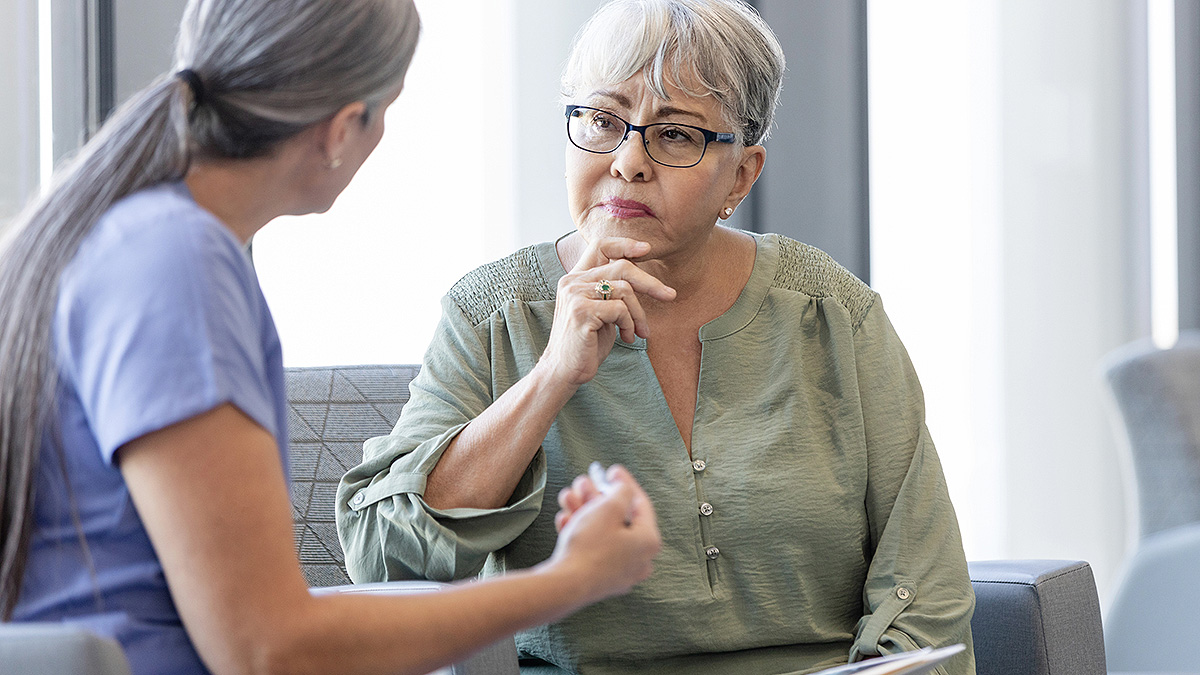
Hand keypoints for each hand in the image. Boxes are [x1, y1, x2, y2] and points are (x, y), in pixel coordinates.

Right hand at [539, 237, 675, 386]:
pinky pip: (620, 309)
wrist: (564, 371)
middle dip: (650, 282)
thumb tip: (644, 277)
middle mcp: (572, 281)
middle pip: (621, 266)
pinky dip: (630, 324)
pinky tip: (627, 338)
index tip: (647, 249)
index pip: (600, 245)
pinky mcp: (581, 312)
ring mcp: (575, 295)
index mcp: (575, 278)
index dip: (625, 244)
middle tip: (669, 295)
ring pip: (624, 290)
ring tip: (640, 331)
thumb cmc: (587, 344)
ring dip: (639, 314)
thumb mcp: (603, 312)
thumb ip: (613, 292)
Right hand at [547, 465, 660, 603]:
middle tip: (584, 483)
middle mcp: (639, 559)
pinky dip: (581, 532)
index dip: (624, 483)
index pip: (640, 504)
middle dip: (597, 497)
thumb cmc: (590, 547)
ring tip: (568, 497)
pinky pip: (594, 548)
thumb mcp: (608, 508)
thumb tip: (624, 488)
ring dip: (585, 511)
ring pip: (603, 532)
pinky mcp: (601, 579)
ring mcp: (620, 572)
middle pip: (619, 518)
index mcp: (649, 541)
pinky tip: (565, 519)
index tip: (612, 470)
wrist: (566, 585)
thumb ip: (621, 492)